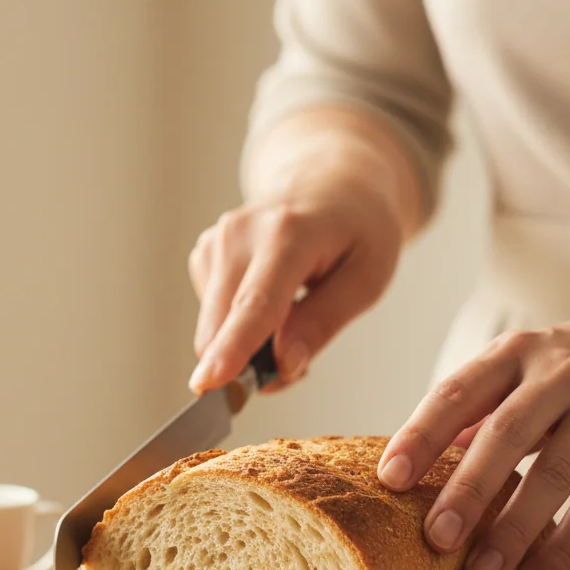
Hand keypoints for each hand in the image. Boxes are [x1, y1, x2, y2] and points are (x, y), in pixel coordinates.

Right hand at [187, 111, 413, 392]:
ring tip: (292, 322)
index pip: (256, 302)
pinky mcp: (203, 254)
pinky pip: (211, 317)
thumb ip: (323, 324)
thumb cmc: (357, 232)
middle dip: (251, 364)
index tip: (209, 383)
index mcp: (288, 233)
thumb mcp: (366, 279)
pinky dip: (237, 328)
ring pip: (213, 329)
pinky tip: (269, 306)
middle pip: (224, 323)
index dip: (233, 347)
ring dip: (247, 348)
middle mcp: (240, 233)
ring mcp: (215, 241)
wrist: (330, 186)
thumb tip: (283, 366)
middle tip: (298, 366)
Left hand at [378, 283, 569, 569]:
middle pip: (505, 434)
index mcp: (513, 354)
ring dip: (513, 530)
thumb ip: (477, 411)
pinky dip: (564, 549)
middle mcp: (559, 374)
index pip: (455, 393)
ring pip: (554, 474)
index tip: (389, 479)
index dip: (420, 436)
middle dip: (467, 490)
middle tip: (435, 539)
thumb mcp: (525, 367)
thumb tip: (413, 463)